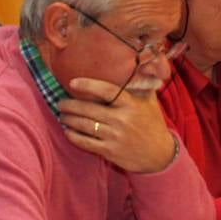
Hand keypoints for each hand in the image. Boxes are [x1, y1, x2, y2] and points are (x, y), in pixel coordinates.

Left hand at [59, 77, 175, 172]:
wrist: (160, 155)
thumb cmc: (153, 124)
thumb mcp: (150, 102)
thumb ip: (141, 84)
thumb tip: (137, 64)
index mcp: (131, 104)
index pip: (106, 90)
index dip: (87, 85)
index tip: (72, 82)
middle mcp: (122, 119)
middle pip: (88, 109)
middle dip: (70, 105)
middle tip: (60, 102)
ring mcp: (115, 136)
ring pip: (84, 125)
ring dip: (68, 120)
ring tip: (62, 115)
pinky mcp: (110, 151)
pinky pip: (85, 142)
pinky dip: (73, 136)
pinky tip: (67, 131)